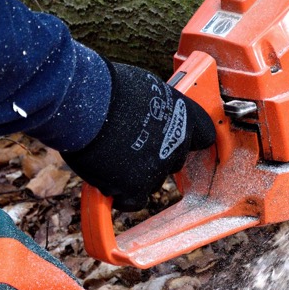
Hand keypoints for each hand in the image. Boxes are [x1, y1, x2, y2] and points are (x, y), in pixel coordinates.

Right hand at [62, 61, 215, 210]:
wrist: (83, 101)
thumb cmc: (108, 88)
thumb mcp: (146, 90)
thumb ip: (156, 109)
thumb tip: (150, 114)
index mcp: (186, 115)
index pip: (205, 135)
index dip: (191, 140)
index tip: (181, 142)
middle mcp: (178, 142)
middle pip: (175, 160)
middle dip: (157, 157)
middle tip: (133, 148)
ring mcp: (159, 167)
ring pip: (153, 181)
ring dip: (136, 174)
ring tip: (111, 157)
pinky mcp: (136, 186)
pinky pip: (133, 200)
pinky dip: (121, 195)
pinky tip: (108, 183)